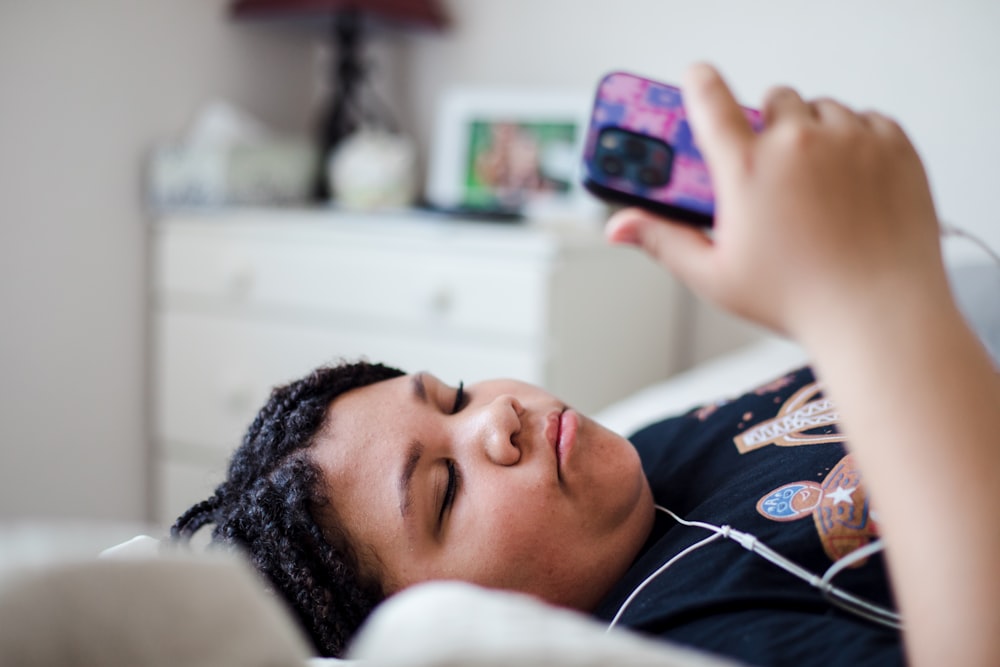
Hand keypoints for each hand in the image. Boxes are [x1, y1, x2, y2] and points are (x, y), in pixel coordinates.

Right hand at [606, 64, 946, 340]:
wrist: (881, 315)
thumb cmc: (799, 301)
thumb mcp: (715, 275)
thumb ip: (662, 240)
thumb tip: (618, 226)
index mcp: (746, 170)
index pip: (710, 100)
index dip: (699, 83)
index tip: (697, 77)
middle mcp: (797, 143)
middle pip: (774, 99)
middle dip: (768, 126)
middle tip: (770, 168)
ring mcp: (850, 140)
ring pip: (822, 108)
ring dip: (814, 131)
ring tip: (813, 180)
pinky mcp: (893, 145)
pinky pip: (866, 120)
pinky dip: (857, 141)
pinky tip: (851, 181)